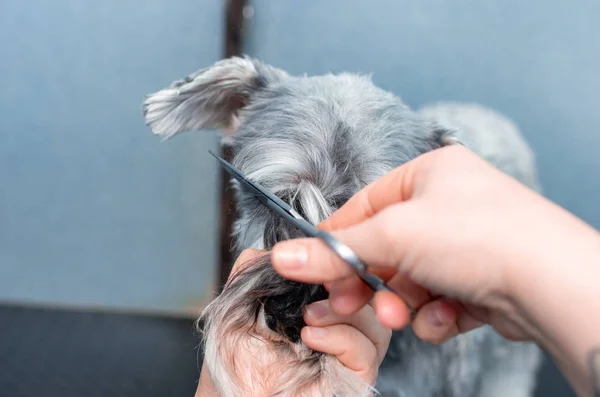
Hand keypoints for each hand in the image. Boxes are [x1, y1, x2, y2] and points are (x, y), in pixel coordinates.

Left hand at [196, 249, 391, 394]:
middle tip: (321, 283)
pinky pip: (366, 351)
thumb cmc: (234, 361)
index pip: (346, 277)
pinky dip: (342, 337)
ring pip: (375, 321)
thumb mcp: (238, 304)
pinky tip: (310, 336)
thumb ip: (255, 269)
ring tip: (308, 316)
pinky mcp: (352, 378)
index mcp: (316, 305)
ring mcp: (347, 354)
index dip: (340, 263)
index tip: (319, 256)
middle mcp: (337, 328)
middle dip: (349, 282)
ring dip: (344, 310)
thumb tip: (273, 246)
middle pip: (369, 296)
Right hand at [271, 145, 591, 343]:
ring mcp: (468, 242)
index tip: (314, 268)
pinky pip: (439, 298)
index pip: (366, 206)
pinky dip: (437, 313)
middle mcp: (450, 204)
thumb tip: (282, 256)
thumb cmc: (477, 236)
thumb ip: (334, 250)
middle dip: (371, 281)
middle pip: (387, 247)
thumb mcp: (392, 236)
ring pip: (411, 279)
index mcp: (430, 174)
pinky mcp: (482, 279)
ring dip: (403, 302)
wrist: (549, 283)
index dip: (337, 240)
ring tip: (406, 314)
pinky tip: (449, 316)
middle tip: (352, 304)